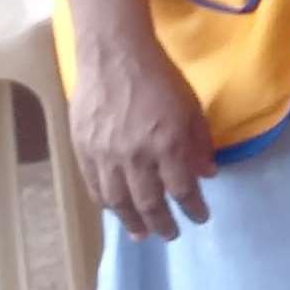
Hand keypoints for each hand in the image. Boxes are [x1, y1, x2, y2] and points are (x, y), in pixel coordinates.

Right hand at [63, 0, 214, 241]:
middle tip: (170, 235)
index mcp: (167, 145)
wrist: (114, 54)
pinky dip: (106, 203)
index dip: (193, 209)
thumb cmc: (160, 76)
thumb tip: (207, 175)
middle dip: (162, 224)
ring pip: (118, 201)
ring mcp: (105, 155)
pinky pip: (94, 186)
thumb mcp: (192, 107)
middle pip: (149, 204)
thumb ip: (199, 143)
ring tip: (141, 234)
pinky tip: (115, 210)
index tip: (200, 218)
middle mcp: (135, 156)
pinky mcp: (82, 149)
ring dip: (131, 222)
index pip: (183, 190)